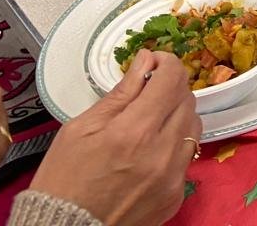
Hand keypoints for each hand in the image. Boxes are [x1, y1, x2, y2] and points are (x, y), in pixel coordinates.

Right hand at [30, 50, 201, 225]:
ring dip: (176, 115)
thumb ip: (121, 92)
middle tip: (148, 92)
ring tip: (150, 122)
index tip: (155, 63)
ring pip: (193, 126)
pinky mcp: (176, 195)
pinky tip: (150, 152)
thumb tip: (145, 61)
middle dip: (170, 88)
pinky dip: (174, 146)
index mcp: (134, 131)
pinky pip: (187, 157)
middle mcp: (161, 153)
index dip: (166, 63)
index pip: (172, 79)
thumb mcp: (81, 128)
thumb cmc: (64, 179)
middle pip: (187, 99)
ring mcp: (172, 177)